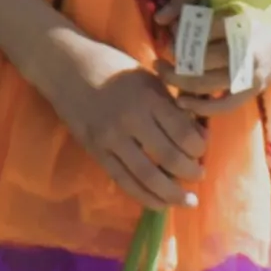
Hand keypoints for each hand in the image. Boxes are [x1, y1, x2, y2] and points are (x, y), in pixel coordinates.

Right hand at [51, 38, 218, 209]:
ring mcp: (111, 138)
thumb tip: (199, 136)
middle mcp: (130, 120)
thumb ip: (172, 107)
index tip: (202, 150)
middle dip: (191, 173)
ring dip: (172, 194)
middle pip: (170, 158)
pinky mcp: (96, 151)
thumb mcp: (149, 79)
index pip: (184, 133)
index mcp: (148, 98)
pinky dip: (145, 197)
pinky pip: (124, 181)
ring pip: (147, 176)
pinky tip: (160, 204)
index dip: (199, 148)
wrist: (67, 67)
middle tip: (198, 175)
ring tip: (187, 200)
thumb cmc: (114, 69)